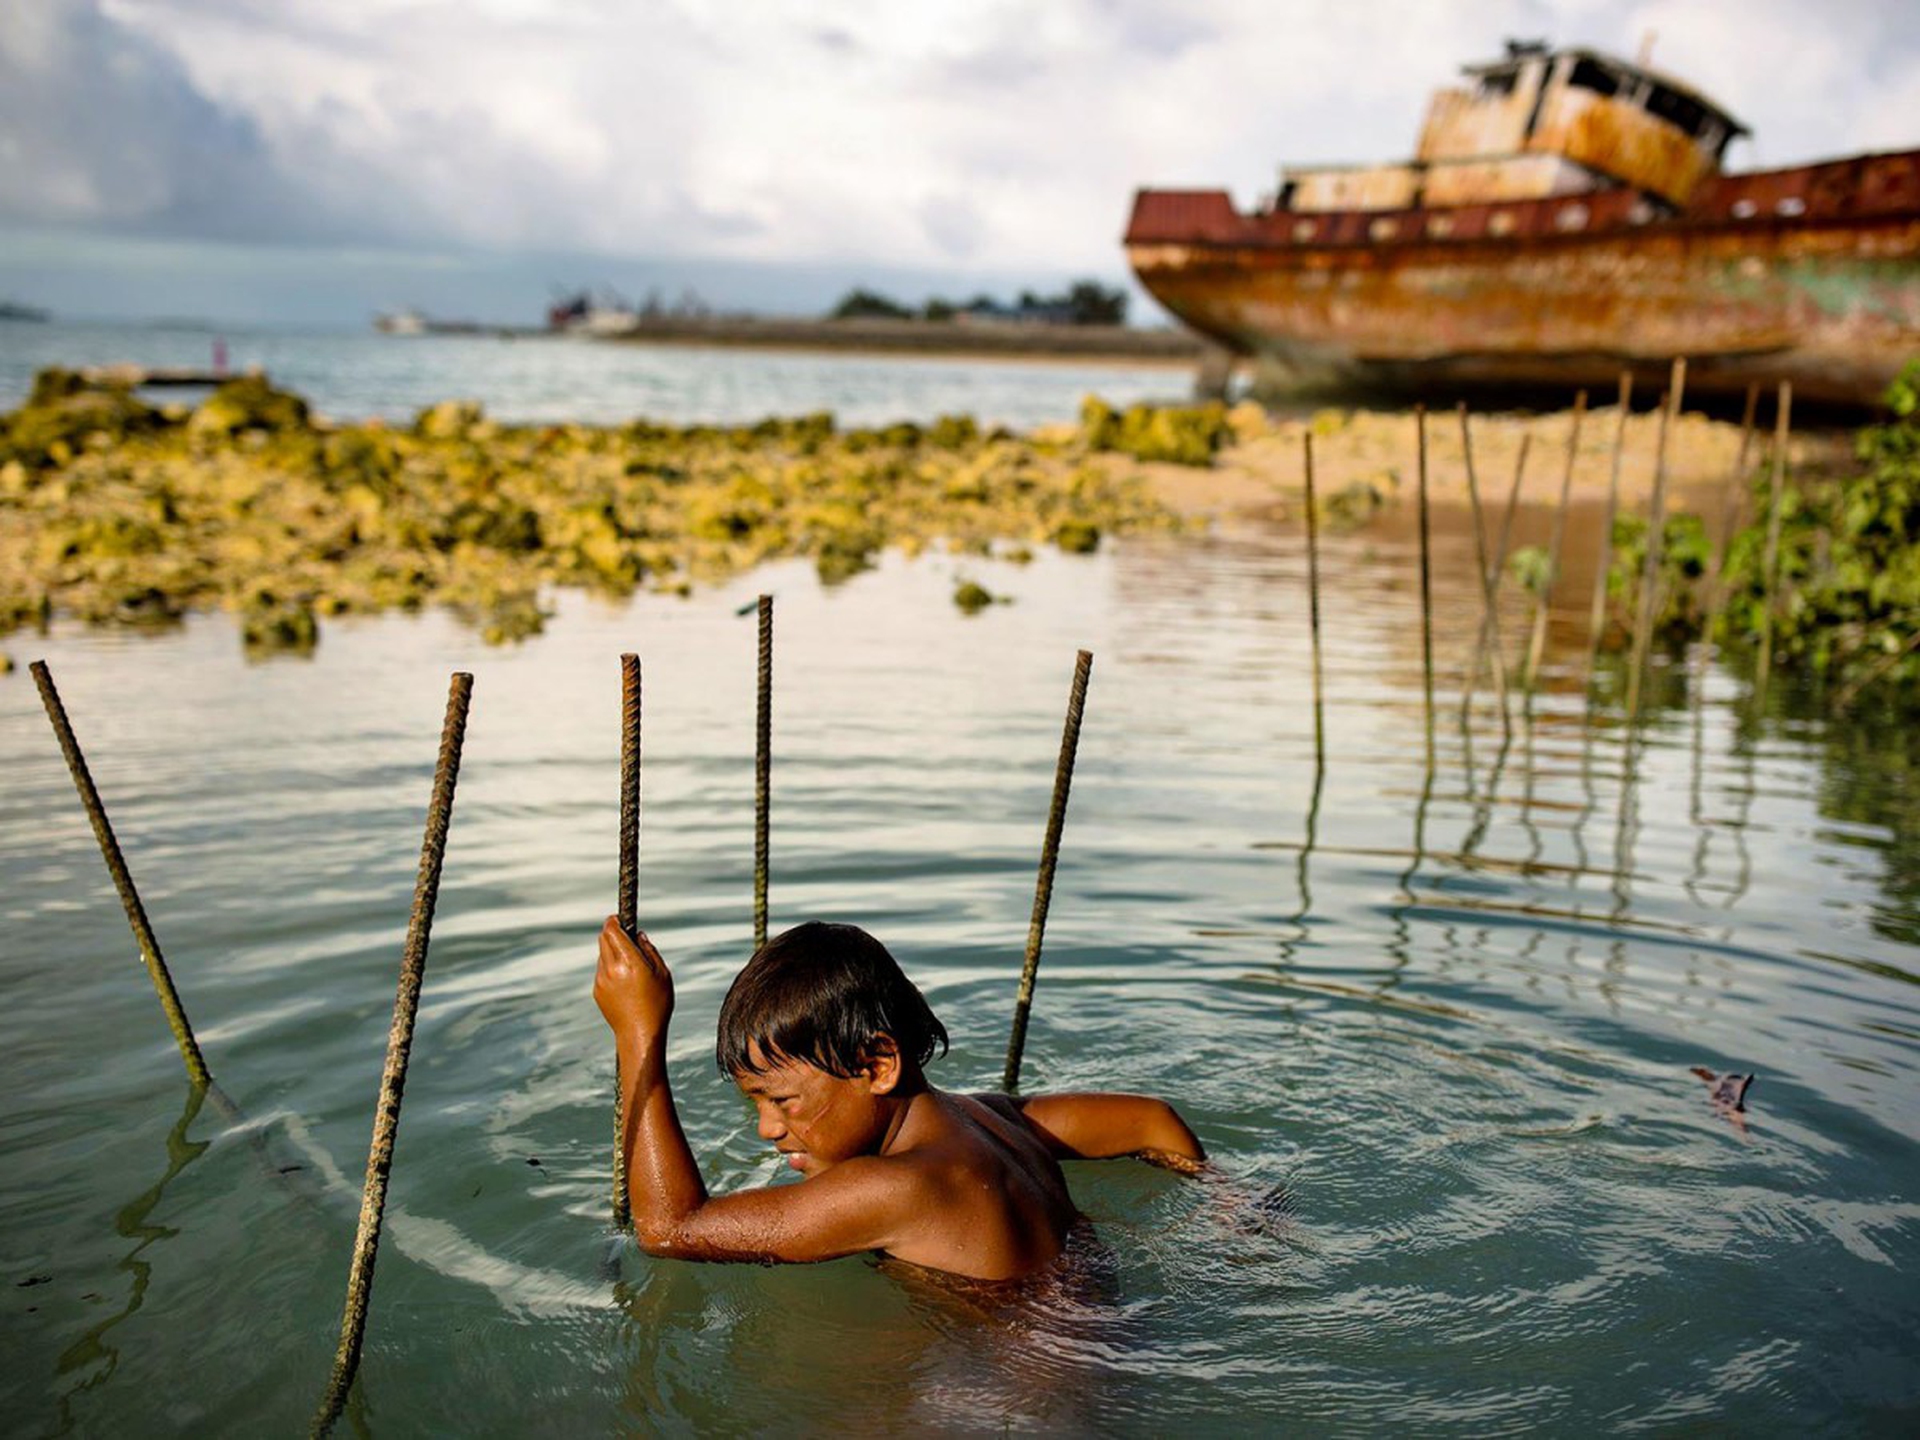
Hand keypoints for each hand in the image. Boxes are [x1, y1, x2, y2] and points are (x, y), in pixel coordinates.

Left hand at [594, 915, 673, 1042]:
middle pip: (603, 939)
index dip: (615, 921)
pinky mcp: (597, 991)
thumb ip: (649, 950)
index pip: (611, 930)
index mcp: (628, 962)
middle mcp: (610, 969)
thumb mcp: (662, 974)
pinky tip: (625, 983)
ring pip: (602, 955)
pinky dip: (610, 969)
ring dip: (612, 952)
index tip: (620, 919)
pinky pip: (602, 971)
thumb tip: (639, 935)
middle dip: (613, 933)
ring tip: (630, 965)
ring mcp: (601, 980)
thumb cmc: (657, 1005)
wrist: (640, 1034)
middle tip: (626, 936)